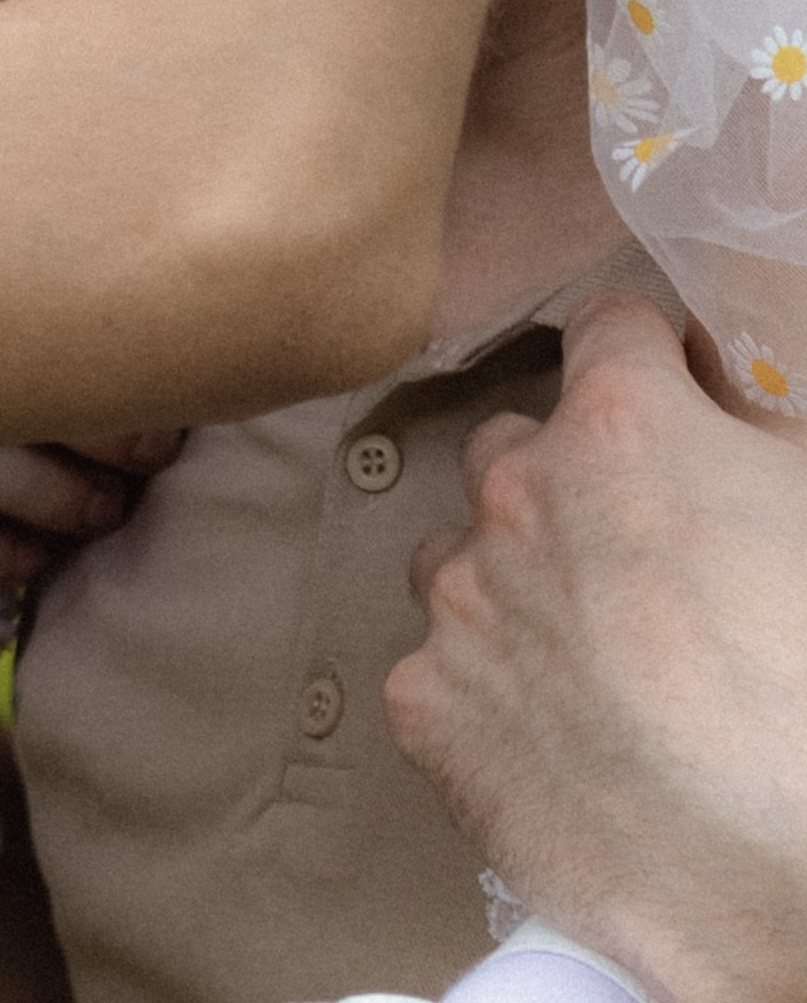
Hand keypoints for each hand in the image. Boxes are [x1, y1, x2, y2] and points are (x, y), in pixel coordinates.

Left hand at [385, 294, 806, 1002]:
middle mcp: (517, 491)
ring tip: (591, 660)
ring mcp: (461, 603)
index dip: (656, 362)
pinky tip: (556, 744)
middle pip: (518, 443)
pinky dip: (487, 696)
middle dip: (572, 481)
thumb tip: (725, 426)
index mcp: (621, 425)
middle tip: (643, 561)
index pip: (610, 327)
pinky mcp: (427, 710)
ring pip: (461, 555)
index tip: (683, 404)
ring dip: (512, 584)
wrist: (792, 869)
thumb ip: (752, 443)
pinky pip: (438, 672)